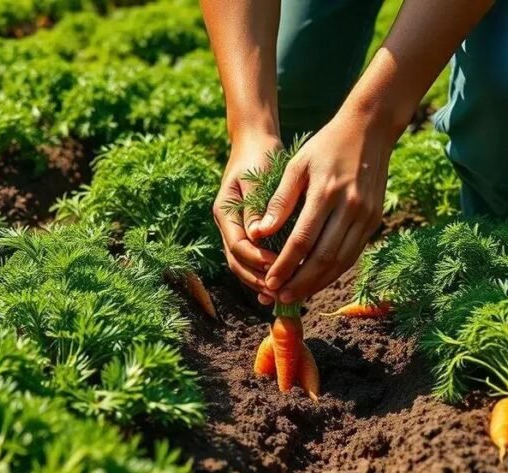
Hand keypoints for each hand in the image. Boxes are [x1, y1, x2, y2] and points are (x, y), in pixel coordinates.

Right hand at [213, 131, 282, 297]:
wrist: (255, 142)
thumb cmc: (258, 156)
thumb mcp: (256, 178)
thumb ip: (255, 207)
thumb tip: (256, 235)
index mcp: (225, 212)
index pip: (238, 247)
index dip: (257, 261)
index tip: (278, 266)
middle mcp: (227, 224)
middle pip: (237, 263)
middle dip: (257, 279)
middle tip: (280, 291)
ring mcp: (235, 229)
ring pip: (243, 264)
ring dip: (260, 281)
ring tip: (281, 294)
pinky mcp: (248, 230)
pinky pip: (253, 257)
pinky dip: (265, 271)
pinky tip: (281, 281)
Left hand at [251, 110, 393, 304]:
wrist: (370, 130)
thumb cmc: (325, 145)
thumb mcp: (296, 165)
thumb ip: (279, 201)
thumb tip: (259, 234)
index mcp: (326, 193)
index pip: (302, 241)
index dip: (285, 265)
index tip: (269, 282)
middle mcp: (350, 208)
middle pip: (323, 258)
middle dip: (300, 282)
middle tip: (280, 298)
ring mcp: (367, 216)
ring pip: (341, 261)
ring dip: (318, 283)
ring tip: (296, 295)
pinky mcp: (375, 221)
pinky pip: (353, 254)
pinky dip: (334, 271)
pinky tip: (317, 280)